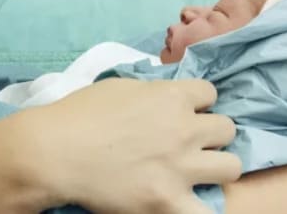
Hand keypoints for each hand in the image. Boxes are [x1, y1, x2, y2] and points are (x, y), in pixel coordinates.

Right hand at [18, 78, 240, 213]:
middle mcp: (184, 129)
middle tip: (189, 144)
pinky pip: (208, 212)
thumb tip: (166, 96)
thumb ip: (152, 91)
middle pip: (227, 129)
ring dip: (216, 168)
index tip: (185, 113)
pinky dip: (198, 208)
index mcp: (171, 97)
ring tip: (196, 173)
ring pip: (232, 167)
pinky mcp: (169, 201)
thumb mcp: (120, 87)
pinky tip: (185, 203)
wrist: (54, 153)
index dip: (198, 103)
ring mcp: (180, 167)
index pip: (210, 93)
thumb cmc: (78, 115)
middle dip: (211, 135)